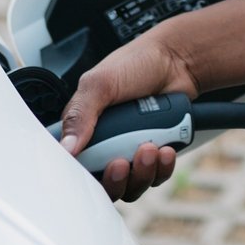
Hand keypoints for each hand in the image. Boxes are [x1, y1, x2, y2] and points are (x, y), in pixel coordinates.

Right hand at [59, 32, 198, 201]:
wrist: (178, 60)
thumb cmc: (136, 64)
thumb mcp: (100, 83)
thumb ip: (80, 114)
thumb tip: (66, 147)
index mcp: (85, 128)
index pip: (75, 165)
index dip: (83, 175)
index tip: (94, 169)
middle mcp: (107, 145)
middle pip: (104, 184)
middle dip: (115, 179)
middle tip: (121, 163)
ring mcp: (132, 151)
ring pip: (132, 184)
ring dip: (142, 172)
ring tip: (149, 148)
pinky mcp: (156, 155)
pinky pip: (158, 175)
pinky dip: (162, 167)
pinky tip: (166, 149)